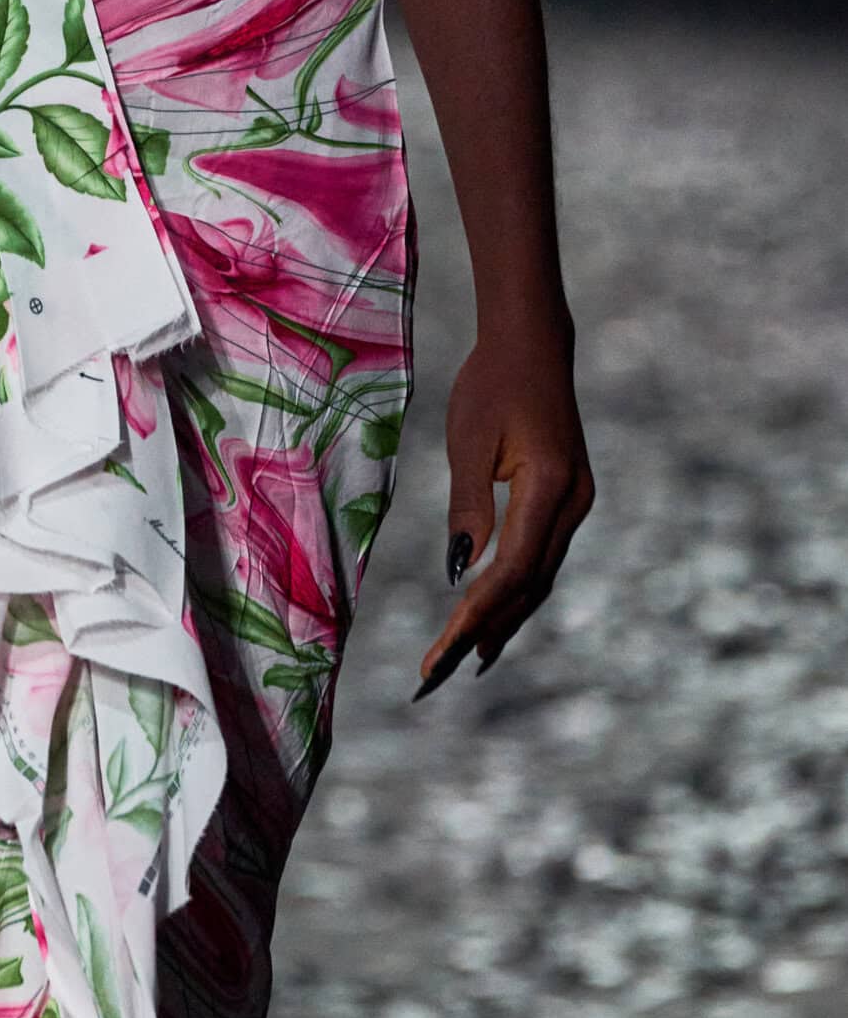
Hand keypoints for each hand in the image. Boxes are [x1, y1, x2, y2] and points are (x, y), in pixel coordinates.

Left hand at [413, 330, 594, 698]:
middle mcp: (574, 503)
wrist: (533, 345)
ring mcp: (578, 504)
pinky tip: (494, 613)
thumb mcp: (469, 441)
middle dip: (485, 630)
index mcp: (549, 487)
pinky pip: (543, 557)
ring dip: (505, 618)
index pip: (512, 569)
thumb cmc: (491, 384)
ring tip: (466, 660)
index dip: (476, 615)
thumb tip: (462, 573)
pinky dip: (517, 589)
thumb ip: (468, 507)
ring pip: (541, 577)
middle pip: (529, 584)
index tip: (440, 651)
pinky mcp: (570, 500)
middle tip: (439, 672)